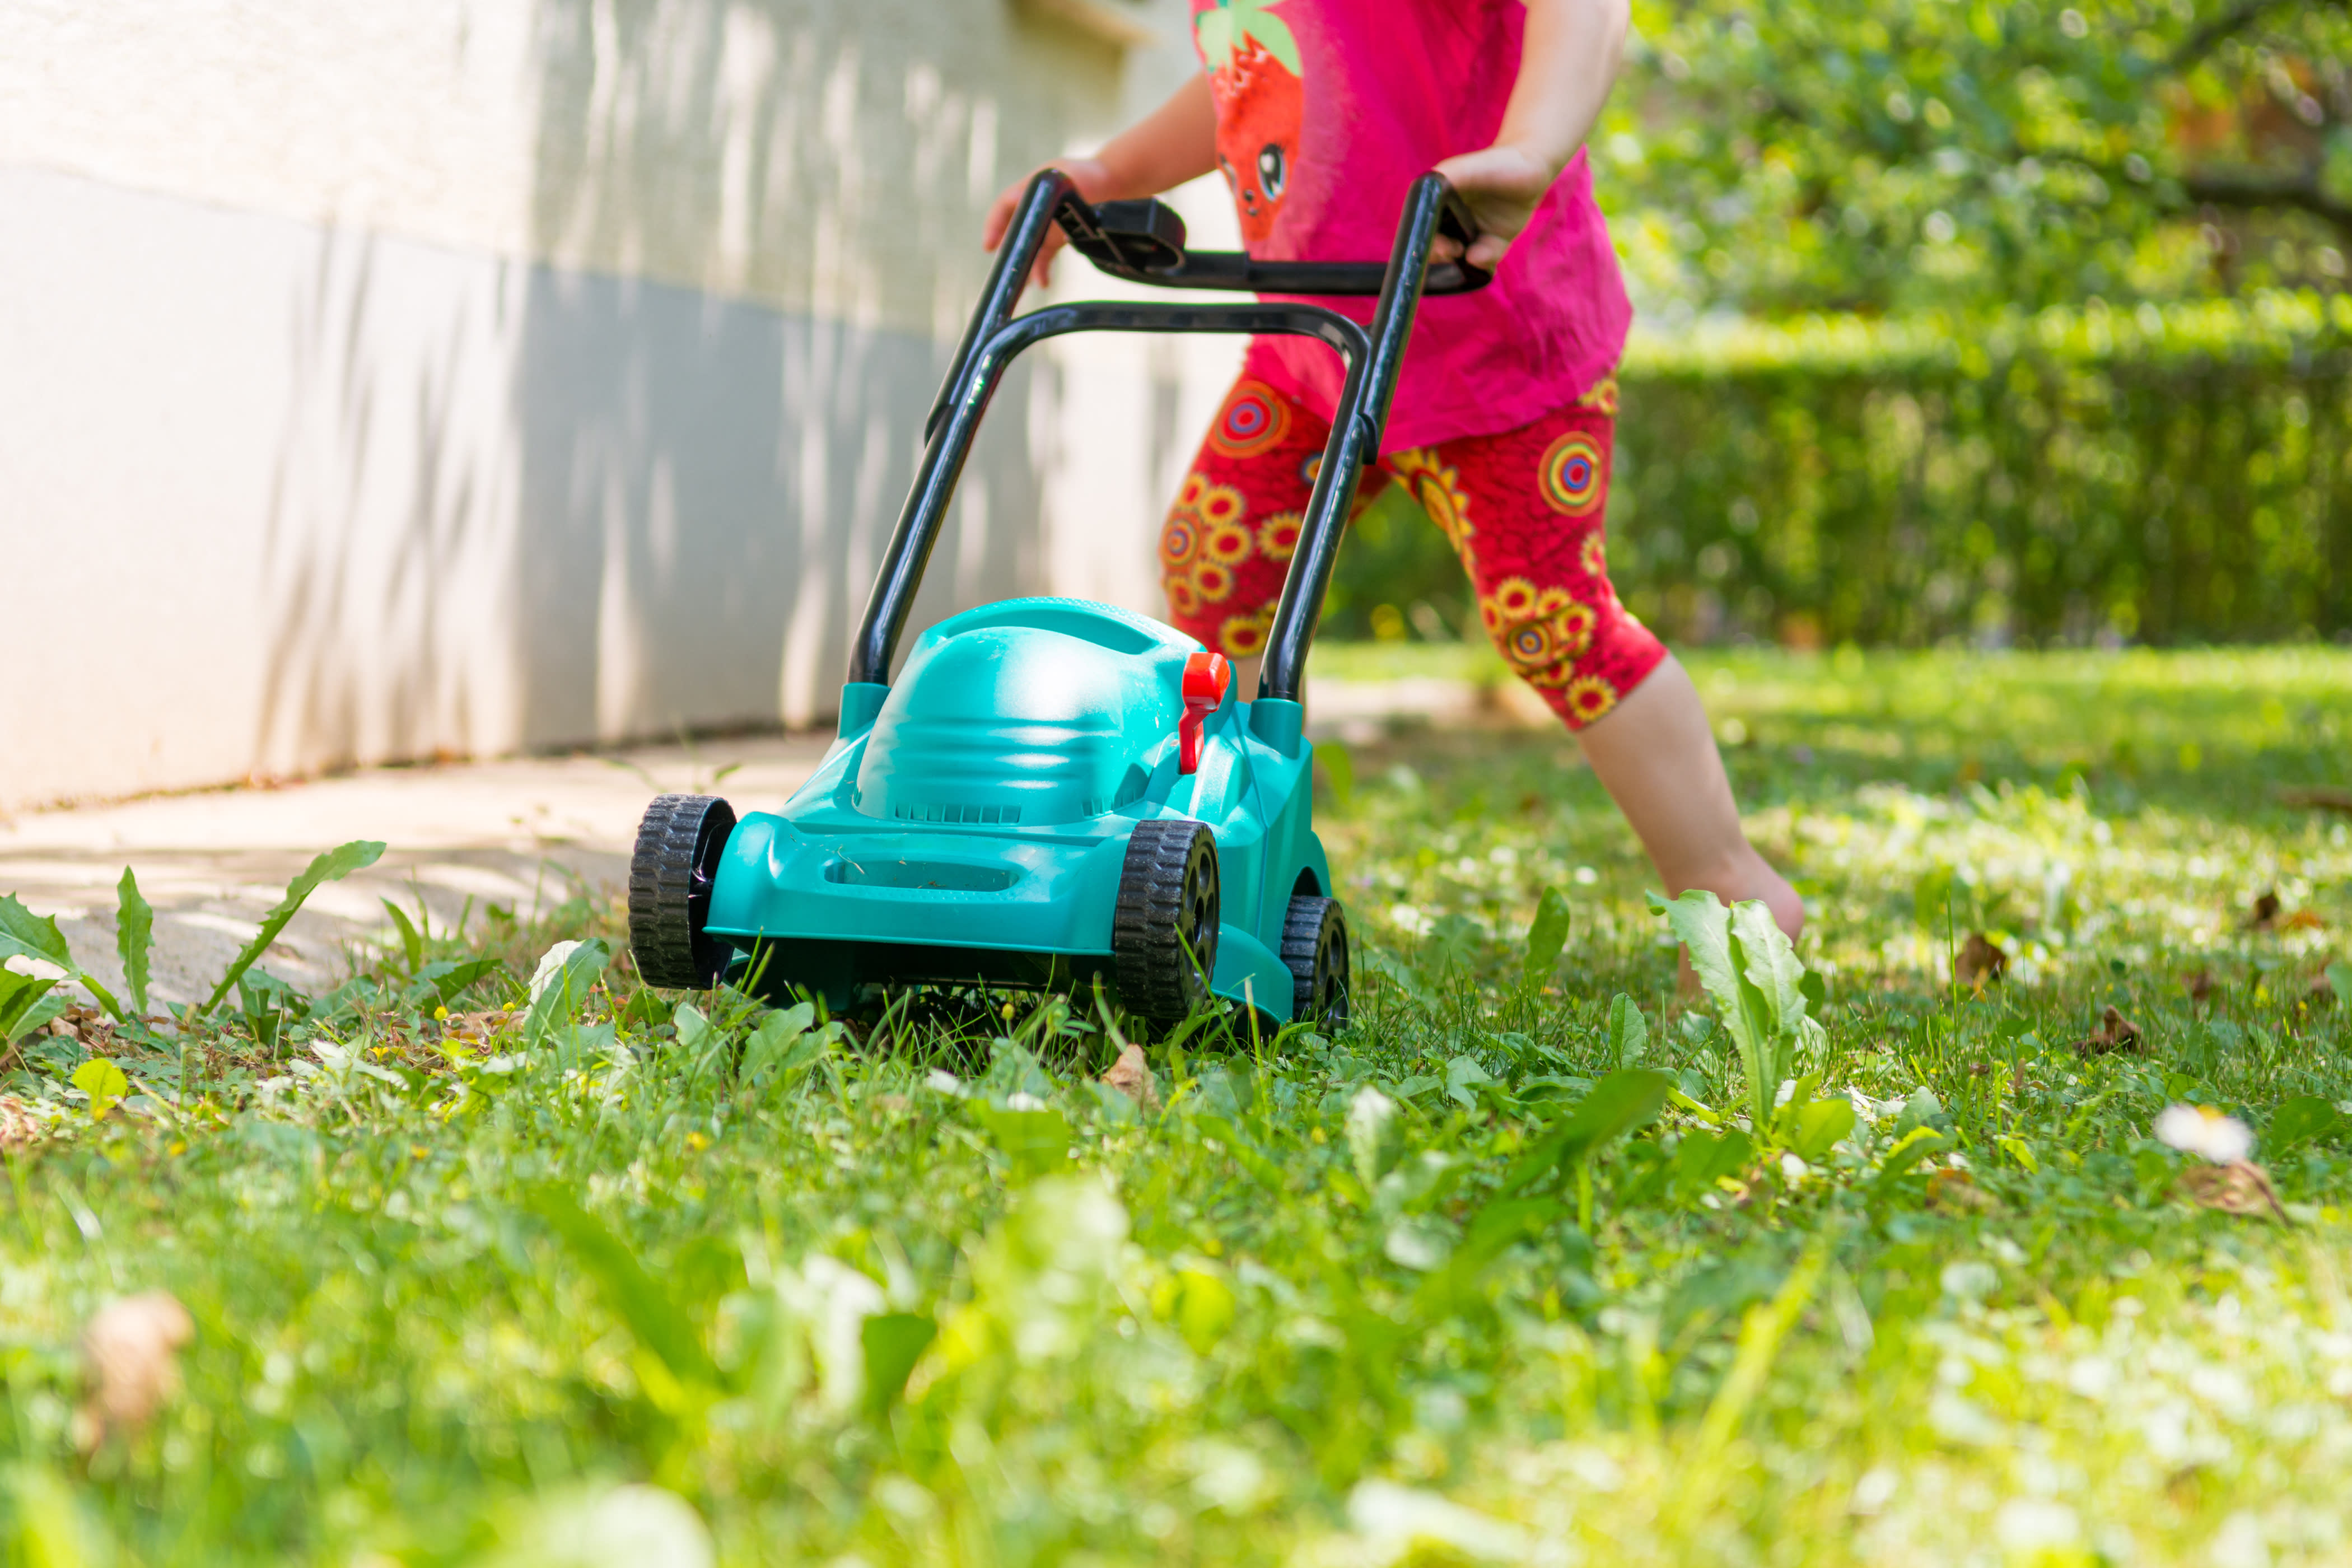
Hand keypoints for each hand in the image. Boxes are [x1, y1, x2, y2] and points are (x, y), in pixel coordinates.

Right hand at [982, 156, 1115, 289]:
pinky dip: (1041, 270)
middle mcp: (1033, 208)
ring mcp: (1043, 224)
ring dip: (1023, 267)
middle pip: (1013, 233)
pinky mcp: (1055, 238)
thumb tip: (1048, 223)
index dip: (994, 225)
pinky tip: (1043, 283)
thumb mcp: (1069, 180)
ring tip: (1020, 288)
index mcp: (1031, 188)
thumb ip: (1056, 196)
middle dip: (1006, 255)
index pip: (1004, 206)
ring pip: (1027, 249)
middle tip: (1001, 275)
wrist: (1112, 181)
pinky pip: (1043, 257)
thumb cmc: (1088, 174)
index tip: (989, 246)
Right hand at [1430, 143, 1561, 270]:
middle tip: (1451, 251)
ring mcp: (1475, 232)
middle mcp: (1455, 219)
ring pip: (1461, 257)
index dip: (1424, 240)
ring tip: (1469, 256)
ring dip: (1461, 263)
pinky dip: (1483, 260)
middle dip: (1441, 255)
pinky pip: (1486, 259)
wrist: (1532, 165)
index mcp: (1441, 203)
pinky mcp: (1495, 241)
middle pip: (1439, 247)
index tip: (1434, 243)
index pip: (1424, 227)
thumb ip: (1444, 178)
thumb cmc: (1496, 162)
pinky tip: (1481, 257)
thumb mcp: (1465, 168)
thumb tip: (1424, 200)